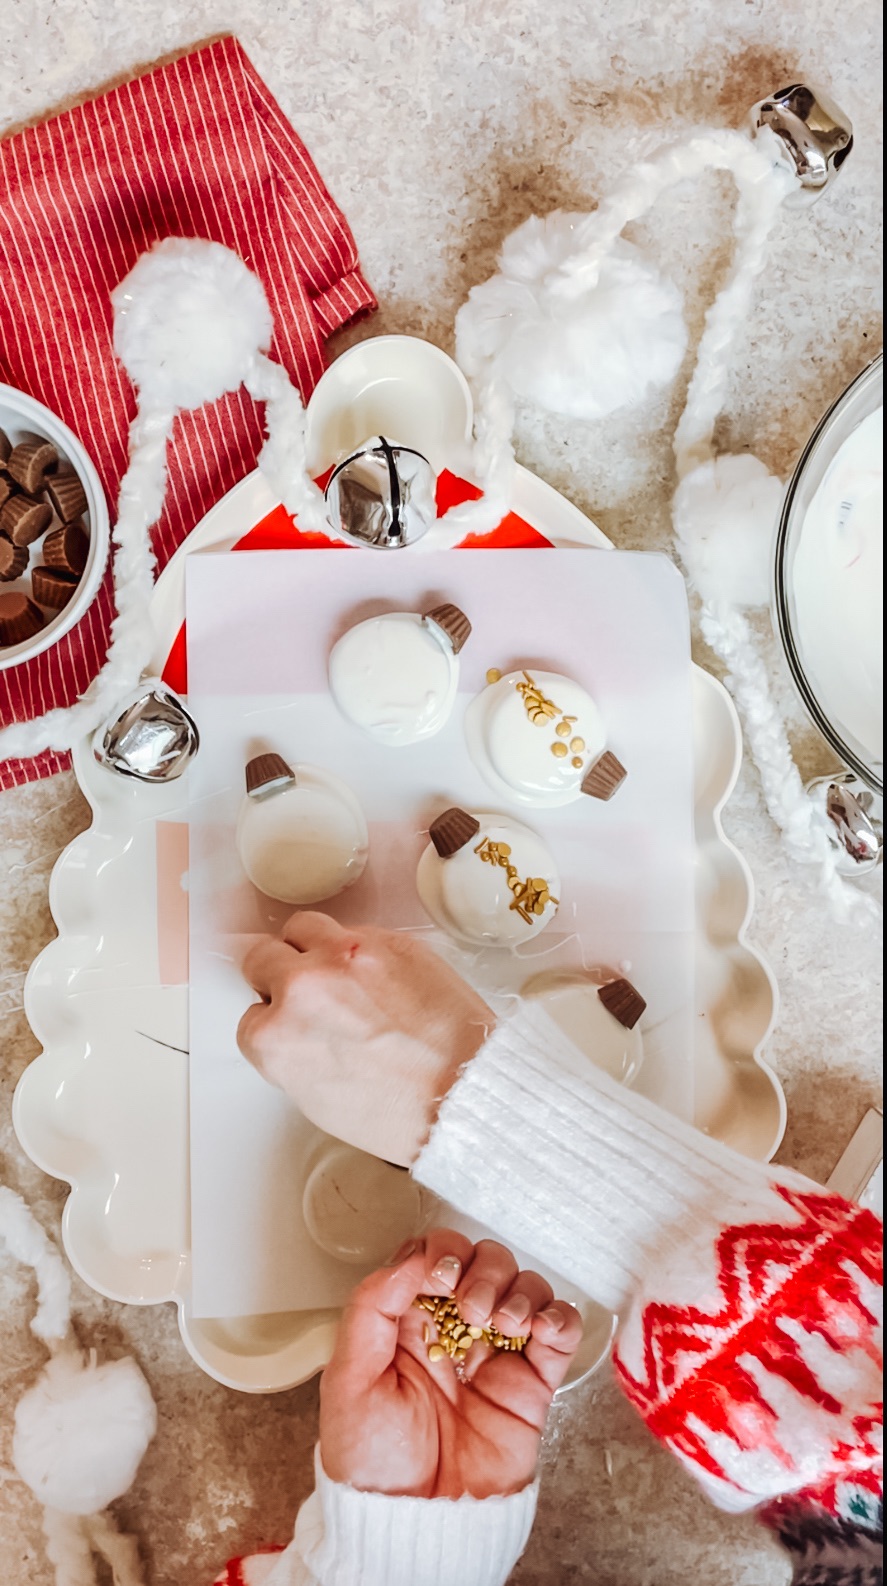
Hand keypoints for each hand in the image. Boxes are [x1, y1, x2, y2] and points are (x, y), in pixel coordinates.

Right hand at [237, 913, 493, 1164]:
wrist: (464, 1091)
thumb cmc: (400, 1111)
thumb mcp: (317, 1098)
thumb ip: (292, 1052)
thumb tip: (293, 1028)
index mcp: (274, 1038)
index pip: (251, 1015)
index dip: (274, 1020)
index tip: (291, 1024)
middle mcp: (302, 987)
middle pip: (262, 956)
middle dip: (276, 974)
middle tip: (302, 991)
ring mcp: (345, 956)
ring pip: (302, 927)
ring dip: (310, 947)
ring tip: (335, 972)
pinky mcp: (386, 939)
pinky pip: (352, 929)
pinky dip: (356, 948)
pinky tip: (376, 976)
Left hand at [320, 1230, 582, 1498]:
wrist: (417, 1527)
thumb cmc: (374, 1465)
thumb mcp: (348, 1380)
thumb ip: (371, 1309)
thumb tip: (411, 1259)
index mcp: (408, 1323)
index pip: (433, 1256)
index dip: (441, 1252)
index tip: (438, 1275)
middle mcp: (455, 1331)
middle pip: (483, 1260)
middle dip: (481, 1269)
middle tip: (468, 1306)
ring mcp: (497, 1355)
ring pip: (524, 1285)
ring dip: (517, 1290)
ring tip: (499, 1325)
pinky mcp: (533, 1383)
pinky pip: (561, 1330)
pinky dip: (558, 1315)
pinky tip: (536, 1331)